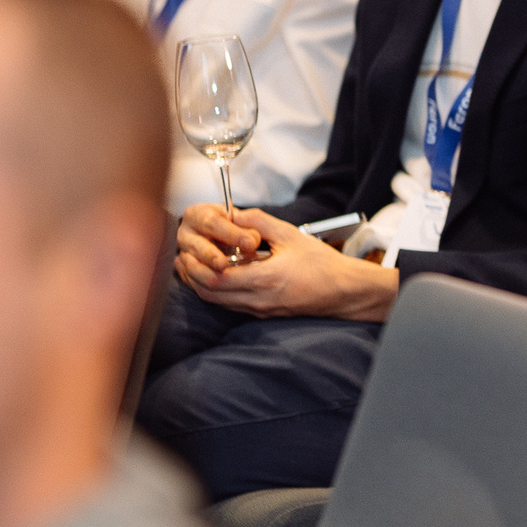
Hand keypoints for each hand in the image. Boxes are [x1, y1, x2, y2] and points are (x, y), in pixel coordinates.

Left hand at [177, 207, 397, 320]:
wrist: (343, 291)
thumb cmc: (322, 264)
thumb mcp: (291, 235)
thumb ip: (260, 223)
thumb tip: (233, 214)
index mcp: (265, 279)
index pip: (216, 279)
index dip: (197, 267)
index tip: (189, 251)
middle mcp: (258, 299)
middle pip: (210, 294)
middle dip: (191, 277)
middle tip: (183, 258)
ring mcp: (260, 309)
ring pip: (218, 302)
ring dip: (201, 285)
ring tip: (193, 266)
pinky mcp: (263, 313)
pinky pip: (231, 304)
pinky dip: (217, 292)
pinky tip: (216, 275)